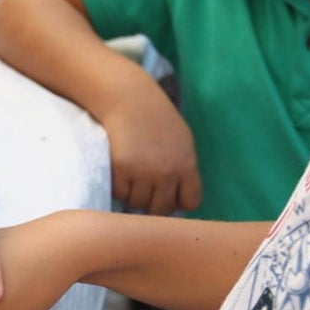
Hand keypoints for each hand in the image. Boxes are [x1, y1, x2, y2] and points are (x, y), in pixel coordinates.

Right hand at [99, 94, 201, 215]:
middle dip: (153, 203)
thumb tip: (180, 201)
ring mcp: (142, 172)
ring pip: (137, 203)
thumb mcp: (182, 142)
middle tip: (145, 189)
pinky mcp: (120, 169)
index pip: (191, 202)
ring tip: (131, 177)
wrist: (129, 100)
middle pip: (161, 208)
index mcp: (187, 165)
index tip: (169, 194)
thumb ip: (184, 169)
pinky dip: (118, 187)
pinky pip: (119, 193)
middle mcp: (166, 172)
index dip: (179, 201)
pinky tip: (120, 172)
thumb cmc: (157, 119)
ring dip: (133, 195)